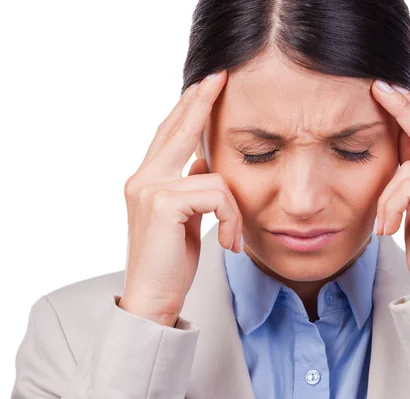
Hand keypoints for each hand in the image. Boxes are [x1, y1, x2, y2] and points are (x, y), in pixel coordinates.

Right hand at [119, 70, 243, 326]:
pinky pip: (218, 194)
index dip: (188, 108)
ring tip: (231, 237)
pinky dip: (230, 219)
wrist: (152, 298)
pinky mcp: (162, 203)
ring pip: (214, 175)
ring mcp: (149, 188)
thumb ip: (191, 186)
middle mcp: (142, 178)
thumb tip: (205, 161)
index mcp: (147, 180)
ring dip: (233, 210)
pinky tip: (227, 242)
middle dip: (200, 102)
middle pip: (177, 130)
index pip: (169, 134)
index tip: (207, 85)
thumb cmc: (171, 261)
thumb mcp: (185, 217)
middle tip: (220, 78)